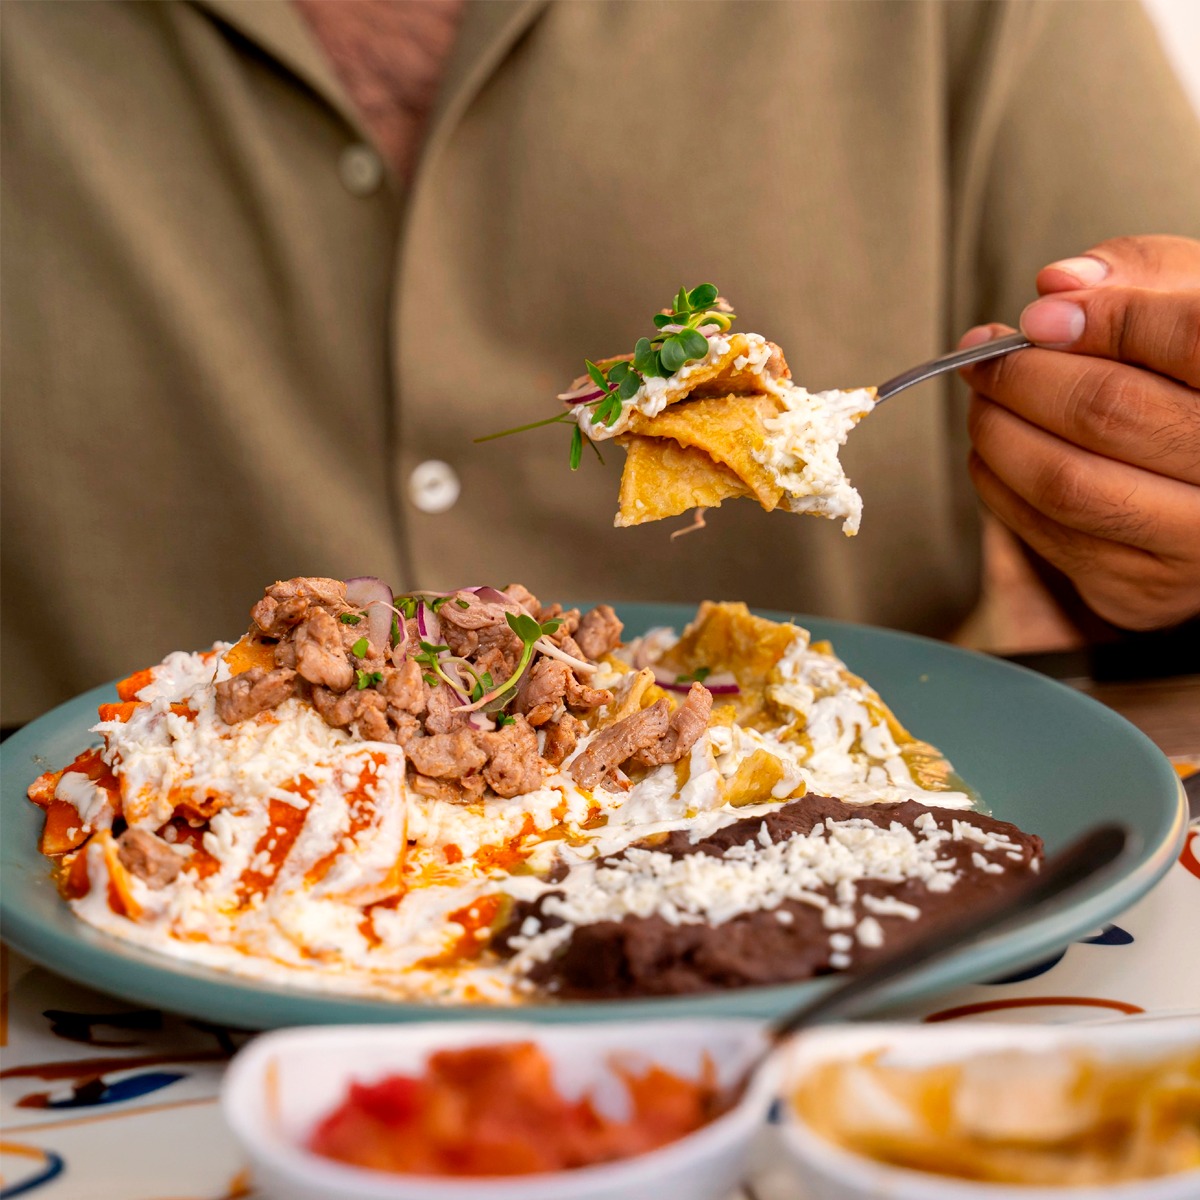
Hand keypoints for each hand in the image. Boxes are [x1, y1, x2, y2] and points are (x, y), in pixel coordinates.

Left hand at [959, 235, 1199, 630]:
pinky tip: (996, 446)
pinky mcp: (1141, 587)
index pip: (1192, 340)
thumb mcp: (1190, 298)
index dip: (1105, 320)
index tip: (1038, 317)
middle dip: (1022, 376)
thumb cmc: (1196, 371)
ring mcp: (1196, 541)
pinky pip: (1044, 531)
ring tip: (983, 395)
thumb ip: (1135, 275)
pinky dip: (998, 481)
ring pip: (1066, 481)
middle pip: (1110, 413)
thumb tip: (1056, 287)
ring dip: (997, 430)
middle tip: (983, 354)